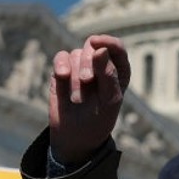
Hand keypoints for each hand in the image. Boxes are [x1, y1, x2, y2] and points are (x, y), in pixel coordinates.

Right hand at [48, 34, 130, 164]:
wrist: (75, 136)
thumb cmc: (98, 119)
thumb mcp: (108, 100)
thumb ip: (107, 74)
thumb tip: (100, 49)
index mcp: (118, 71)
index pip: (117, 48)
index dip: (108, 42)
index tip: (97, 44)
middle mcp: (100, 64)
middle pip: (93, 48)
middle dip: (88, 63)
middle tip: (87, 81)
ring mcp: (80, 66)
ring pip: (76, 54)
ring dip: (75, 76)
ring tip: (77, 98)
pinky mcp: (63, 70)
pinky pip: (61, 57)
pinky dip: (61, 65)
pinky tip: (62, 76)